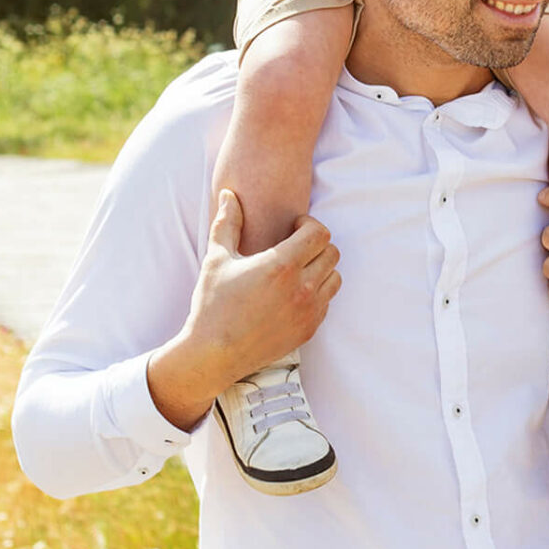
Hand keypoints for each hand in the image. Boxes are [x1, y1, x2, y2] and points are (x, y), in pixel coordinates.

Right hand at [148, 191, 340, 428]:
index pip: (320, 233)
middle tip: (294, 247)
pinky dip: (317, 292)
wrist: (214, 354)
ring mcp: (309, 311)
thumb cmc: (212, 304)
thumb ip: (227, 223)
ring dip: (320, 268)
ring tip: (296, 270)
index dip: (309, 224)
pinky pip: (327, 302)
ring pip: (335, 277)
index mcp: (281, 266)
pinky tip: (293, 293)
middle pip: (332, 252)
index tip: (293, 228)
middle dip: (316, 244)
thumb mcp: (216, 259)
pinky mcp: (309, 330)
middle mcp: (301, 288)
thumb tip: (228, 194)